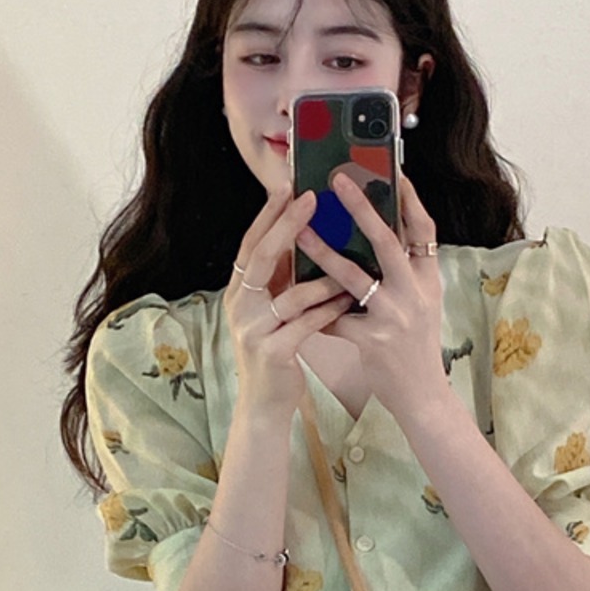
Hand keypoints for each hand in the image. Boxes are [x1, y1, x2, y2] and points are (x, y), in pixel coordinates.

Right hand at [225, 187, 355, 415]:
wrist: (263, 404)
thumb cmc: (275, 351)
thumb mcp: (270, 310)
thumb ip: (280, 279)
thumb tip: (301, 236)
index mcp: (238, 291)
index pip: (251, 244)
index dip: (268, 214)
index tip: (288, 185)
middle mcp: (239, 306)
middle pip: (262, 257)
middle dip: (287, 226)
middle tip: (312, 200)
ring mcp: (253, 330)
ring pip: (290, 294)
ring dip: (322, 276)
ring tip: (350, 260)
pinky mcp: (273, 352)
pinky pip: (306, 324)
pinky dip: (329, 310)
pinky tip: (350, 299)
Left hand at [295, 171, 449, 423]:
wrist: (425, 397)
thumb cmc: (417, 347)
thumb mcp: (422, 304)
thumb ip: (405, 273)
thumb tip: (379, 235)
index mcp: (428, 280)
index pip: (424, 230)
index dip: (409, 199)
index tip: (393, 171)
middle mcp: (415, 293)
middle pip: (388, 242)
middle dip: (362, 209)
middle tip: (338, 182)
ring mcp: (395, 317)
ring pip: (354, 277)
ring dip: (323, 253)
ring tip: (300, 233)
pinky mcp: (373, 341)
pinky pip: (336, 319)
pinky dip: (316, 310)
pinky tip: (296, 303)